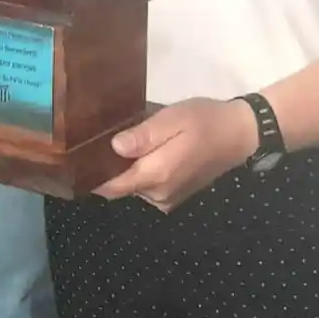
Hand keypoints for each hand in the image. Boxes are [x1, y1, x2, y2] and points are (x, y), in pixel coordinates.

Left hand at [94, 97, 259, 211]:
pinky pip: (147, 187)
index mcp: (156, 175)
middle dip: (111, 167)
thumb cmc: (206, 121)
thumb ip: (144, 135)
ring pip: (133, 186)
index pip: (110, 186)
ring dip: (129, 169)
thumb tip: (114, 147)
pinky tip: (149, 151)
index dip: (91, 175)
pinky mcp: (174, 196)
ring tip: (130, 141)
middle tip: (107, 137)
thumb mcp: (174, 118)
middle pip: (120, 186)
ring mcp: (167, 199)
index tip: (78, 158)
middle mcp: (158, 194)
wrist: (241, 134)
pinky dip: (143, 172)